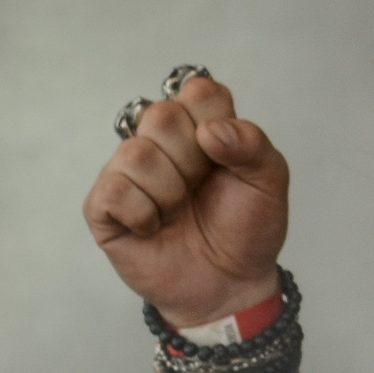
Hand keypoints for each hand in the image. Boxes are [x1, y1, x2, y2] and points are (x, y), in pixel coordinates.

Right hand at [82, 74, 288, 327]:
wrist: (231, 283)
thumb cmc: (247, 228)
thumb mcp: (269, 182)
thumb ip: (252, 145)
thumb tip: (210, 130)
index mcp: (200, 126)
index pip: (197, 89)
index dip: (213, 120)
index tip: (225, 155)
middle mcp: (159, 142)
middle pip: (161, 115)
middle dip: (193, 160)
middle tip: (202, 188)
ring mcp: (128, 172)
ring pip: (136, 153)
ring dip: (170, 191)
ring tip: (179, 212)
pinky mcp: (104, 207)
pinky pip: (115, 191)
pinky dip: (144, 214)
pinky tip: (155, 227)